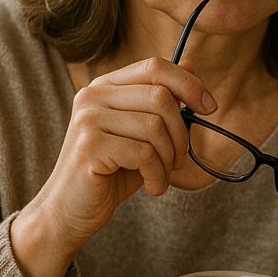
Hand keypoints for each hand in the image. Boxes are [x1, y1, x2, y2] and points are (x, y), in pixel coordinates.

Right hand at [12, 57, 215, 276]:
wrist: (68, 212)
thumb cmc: (110, 173)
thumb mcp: (141, 134)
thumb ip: (161, 102)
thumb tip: (190, 65)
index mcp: (105, 86)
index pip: (155, 66)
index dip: (189, 84)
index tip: (209, 107)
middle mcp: (93, 95)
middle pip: (161, 97)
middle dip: (180, 134)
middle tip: (177, 160)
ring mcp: (88, 119)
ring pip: (155, 127)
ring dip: (169, 159)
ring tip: (160, 175)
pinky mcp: (90, 146)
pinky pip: (144, 153)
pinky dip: (157, 175)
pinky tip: (151, 186)